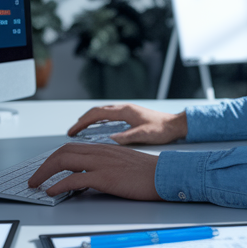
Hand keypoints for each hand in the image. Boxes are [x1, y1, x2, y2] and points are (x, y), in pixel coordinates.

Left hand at [27, 143, 160, 200]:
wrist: (165, 175)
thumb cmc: (146, 174)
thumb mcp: (120, 166)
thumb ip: (103, 169)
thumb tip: (85, 182)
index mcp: (103, 149)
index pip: (71, 148)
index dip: (53, 158)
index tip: (45, 169)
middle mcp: (99, 152)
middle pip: (63, 152)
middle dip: (44, 166)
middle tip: (34, 179)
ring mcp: (101, 163)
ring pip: (64, 161)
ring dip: (46, 173)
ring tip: (37, 184)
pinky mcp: (105, 176)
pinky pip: (75, 178)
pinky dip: (59, 184)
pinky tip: (52, 192)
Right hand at [67, 103, 187, 144]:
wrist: (175, 125)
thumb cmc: (162, 130)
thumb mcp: (144, 134)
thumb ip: (127, 137)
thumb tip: (111, 139)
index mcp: (125, 111)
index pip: (97, 114)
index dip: (82, 122)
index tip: (72, 131)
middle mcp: (124, 108)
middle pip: (96, 111)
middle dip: (82, 121)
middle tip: (71, 132)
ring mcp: (127, 111)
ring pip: (102, 112)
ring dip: (89, 120)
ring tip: (79, 130)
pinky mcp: (130, 115)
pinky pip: (109, 116)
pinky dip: (98, 120)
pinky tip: (97, 128)